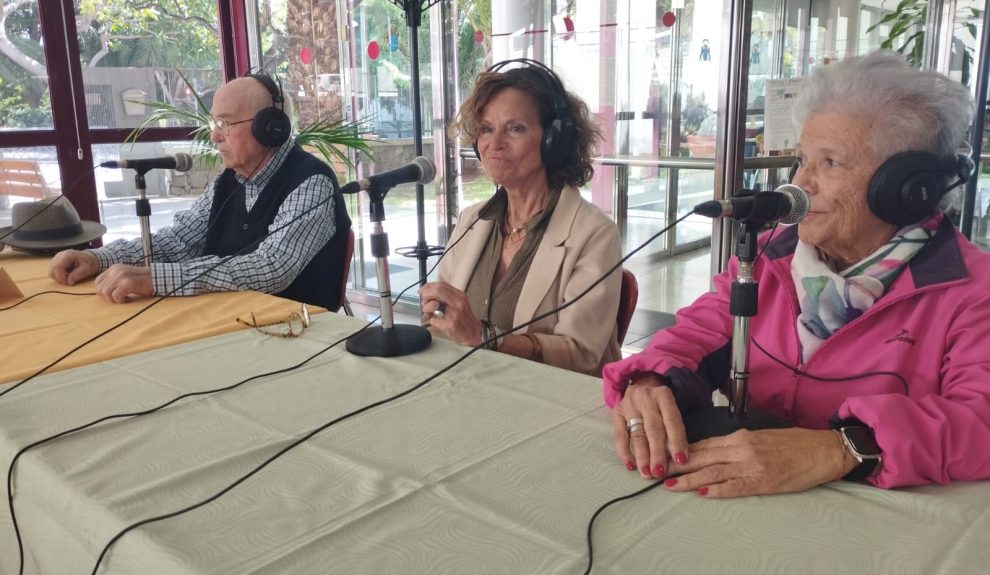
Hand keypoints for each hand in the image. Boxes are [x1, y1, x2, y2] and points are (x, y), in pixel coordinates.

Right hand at [49, 250, 99, 285]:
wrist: (90, 258)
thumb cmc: (90, 262)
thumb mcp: (87, 269)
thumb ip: (77, 275)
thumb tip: (68, 282)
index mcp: (67, 255)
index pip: (57, 267)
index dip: (60, 277)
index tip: (67, 283)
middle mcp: (59, 255)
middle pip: (52, 270)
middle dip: (59, 278)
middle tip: (68, 282)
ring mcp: (57, 258)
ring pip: (51, 271)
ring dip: (58, 278)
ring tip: (69, 278)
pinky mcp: (56, 262)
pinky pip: (53, 271)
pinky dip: (58, 276)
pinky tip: (67, 276)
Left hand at [93, 264, 153, 302]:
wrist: (158, 278)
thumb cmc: (142, 281)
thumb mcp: (125, 277)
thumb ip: (114, 281)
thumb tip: (101, 292)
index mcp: (114, 268)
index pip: (98, 282)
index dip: (104, 291)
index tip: (115, 293)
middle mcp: (116, 270)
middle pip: (100, 288)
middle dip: (108, 297)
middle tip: (120, 297)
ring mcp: (121, 276)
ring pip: (105, 292)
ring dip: (114, 299)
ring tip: (124, 298)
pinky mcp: (128, 283)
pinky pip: (115, 295)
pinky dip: (120, 300)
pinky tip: (128, 298)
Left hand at [418, 281, 481, 346]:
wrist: (474, 333)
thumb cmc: (464, 318)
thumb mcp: (458, 302)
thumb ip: (446, 296)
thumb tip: (428, 291)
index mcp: (459, 295)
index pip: (441, 285)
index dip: (428, 286)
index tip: (422, 290)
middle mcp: (458, 302)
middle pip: (437, 291)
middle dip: (426, 295)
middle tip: (423, 301)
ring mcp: (454, 314)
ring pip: (432, 305)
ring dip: (426, 309)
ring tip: (429, 313)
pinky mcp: (449, 325)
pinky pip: (433, 320)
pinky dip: (431, 320)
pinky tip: (436, 322)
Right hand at [612, 375, 688, 479]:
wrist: (641, 382)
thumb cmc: (661, 402)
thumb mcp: (672, 407)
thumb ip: (675, 427)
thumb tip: (681, 458)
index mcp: (664, 395)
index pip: (672, 420)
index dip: (677, 441)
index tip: (680, 460)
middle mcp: (645, 397)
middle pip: (653, 428)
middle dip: (657, 452)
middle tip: (660, 472)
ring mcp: (629, 404)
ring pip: (637, 433)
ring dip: (642, 456)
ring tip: (647, 473)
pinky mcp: (616, 412)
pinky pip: (619, 434)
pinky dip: (624, 452)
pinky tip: (630, 465)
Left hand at [663, 428, 845, 497]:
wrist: (822, 450)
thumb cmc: (794, 444)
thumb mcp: (761, 436)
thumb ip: (738, 443)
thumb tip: (715, 451)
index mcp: (740, 436)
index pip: (703, 444)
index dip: (681, 451)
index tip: (663, 456)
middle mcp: (742, 448)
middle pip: (701, 456)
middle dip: (676, 464)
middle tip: (655, 470)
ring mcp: (751, 465)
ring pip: (712, 472)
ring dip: (688, 479)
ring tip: (669, 485)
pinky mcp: (763, 481)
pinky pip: (734, 487)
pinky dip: (716, 490)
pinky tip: (700, 492)